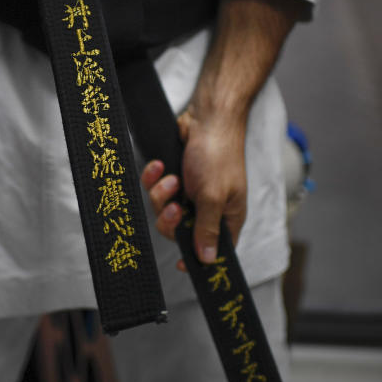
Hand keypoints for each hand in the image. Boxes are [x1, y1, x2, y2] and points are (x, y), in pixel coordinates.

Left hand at [140, 0, 300, 268]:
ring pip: (163, 209)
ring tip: (171, 177)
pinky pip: (155, 187)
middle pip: (179, 231)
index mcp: (227, 217)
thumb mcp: (213, 196)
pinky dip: (154, 177)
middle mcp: (208, 207)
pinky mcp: (175, 176)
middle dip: (171, 218)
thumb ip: (207, 229)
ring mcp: (190, 191)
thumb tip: (209, 261)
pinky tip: (159, 166)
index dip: (197, 259)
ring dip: (162, 193)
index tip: (181, 265)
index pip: (213, 250)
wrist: (208, 116)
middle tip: (174, 206)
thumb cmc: (218, 154)